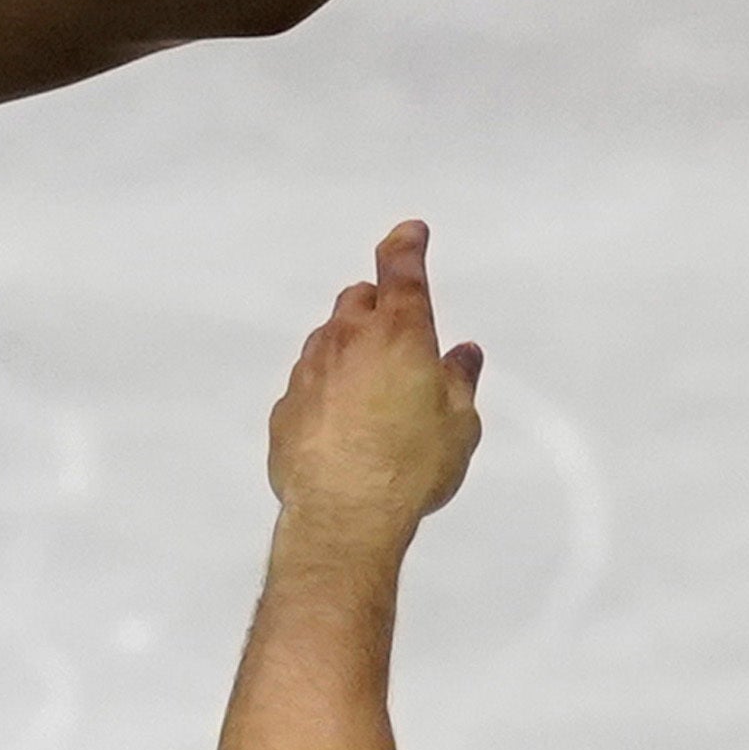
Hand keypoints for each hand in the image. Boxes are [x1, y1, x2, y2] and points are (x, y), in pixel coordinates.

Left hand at [265, 220, 484, 549]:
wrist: (343, 516)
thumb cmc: (409, 467)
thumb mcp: (459, 426)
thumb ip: (459, 381)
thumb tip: (462, 356)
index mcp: (399, 333)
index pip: (401, 269)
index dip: (406, 244)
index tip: (410, 233)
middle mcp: (348, 341)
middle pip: (358, 300)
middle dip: (377, 306)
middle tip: (399, 338)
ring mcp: (309, 372)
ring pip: (328, 339)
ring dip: (349, 348)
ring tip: (372, 390)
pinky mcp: (285, 409)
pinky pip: (307, 382)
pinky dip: (325, 389)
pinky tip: (342, 423)